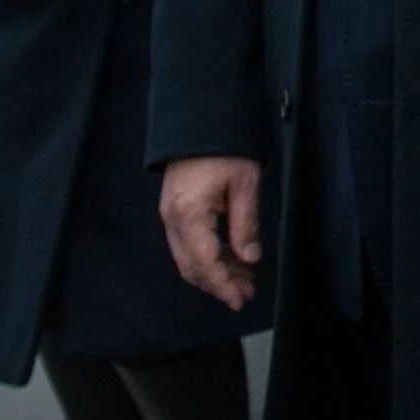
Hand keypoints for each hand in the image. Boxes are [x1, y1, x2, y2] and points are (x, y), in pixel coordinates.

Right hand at [159, 157, 262, 309]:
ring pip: (188, 258)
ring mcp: (170, 215)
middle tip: (245, 293)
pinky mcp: (174, 210)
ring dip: (214, 272)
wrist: (200, 120)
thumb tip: (249, 258)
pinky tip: (230, 258)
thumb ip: (246, 225)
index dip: (222, 285)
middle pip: (192, 267)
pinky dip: (208, 256)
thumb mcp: (245, 185)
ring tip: (243, 278)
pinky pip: (188, 243)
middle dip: (219, 284)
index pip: (205, 264)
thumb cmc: (223, 147)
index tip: (240, 299)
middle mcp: (173, 219)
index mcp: (189, 215)